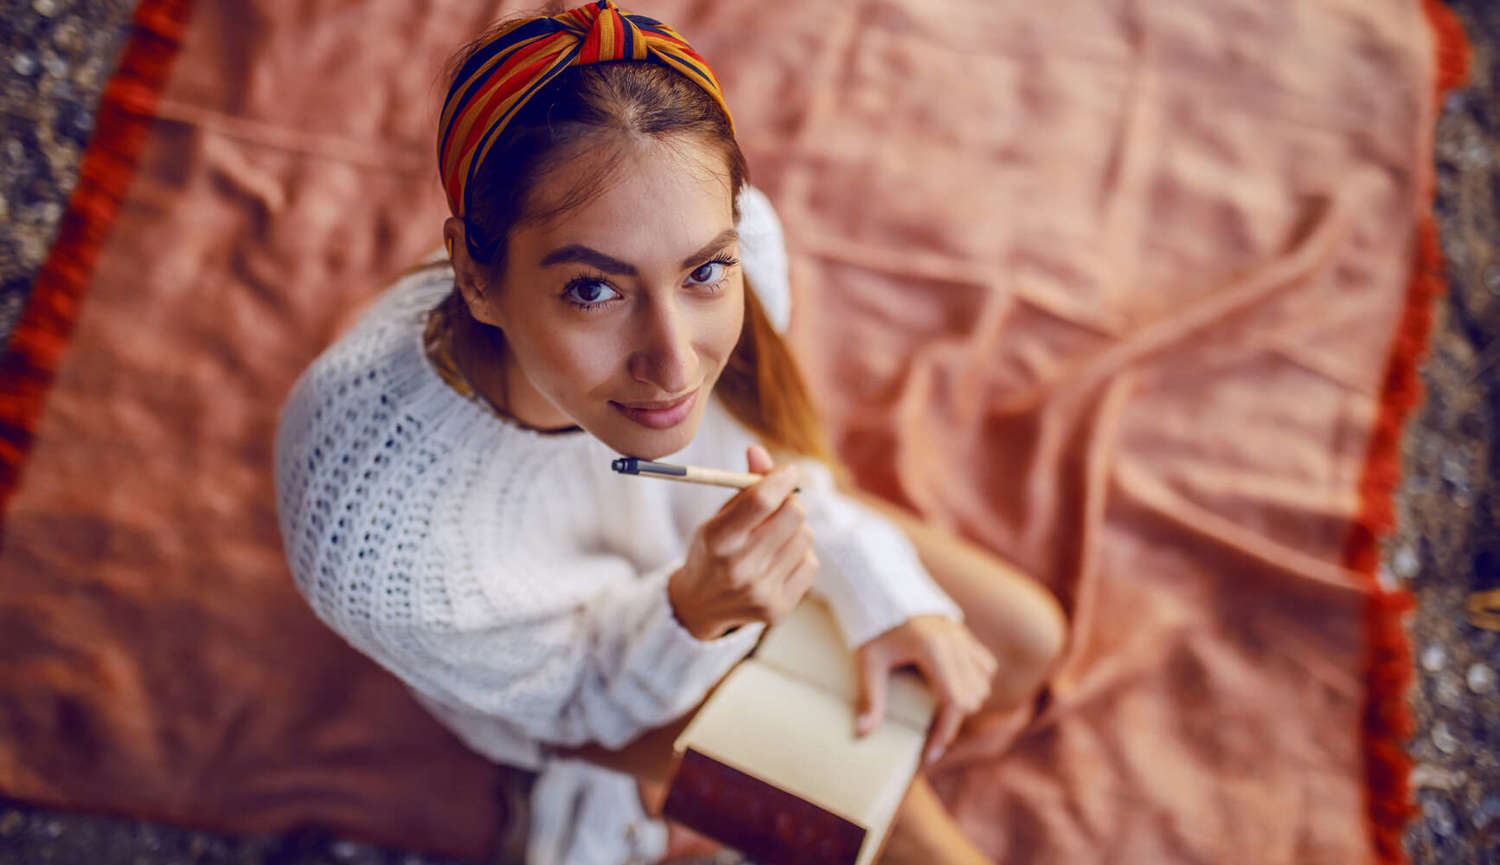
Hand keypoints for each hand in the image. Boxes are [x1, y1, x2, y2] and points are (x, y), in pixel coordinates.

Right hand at [667, 444, 819, 640]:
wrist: (701, 605)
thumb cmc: (713, 550)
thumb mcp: (719, 516)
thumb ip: (744, 486)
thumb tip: (758, 450)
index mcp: (717, 540)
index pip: (761, 500)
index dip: (780, 479)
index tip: (788, 472)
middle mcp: (739, 568)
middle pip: (793, 515)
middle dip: (790, 502)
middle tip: (781, 506)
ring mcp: (760, 591)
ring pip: (805, 537)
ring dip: (795, 530)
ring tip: (774, 538)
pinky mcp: (778, 608)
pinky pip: (811, 563)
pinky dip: (799, 556)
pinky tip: (778, 561)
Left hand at [854, 615, 998, 763]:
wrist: (882, 587)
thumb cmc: (873, 625)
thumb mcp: (868, 661)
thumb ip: (870, 697)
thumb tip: (862, 733)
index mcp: (934, 650)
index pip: (955, 703)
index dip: (944, 733)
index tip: (929, 755)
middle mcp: (956, 643)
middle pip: (972, 698)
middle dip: (952, 721)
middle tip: (927, 735)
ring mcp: (964, 636)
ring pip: (983, 683)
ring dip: (966, 701)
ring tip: (937, 711)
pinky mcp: (965, 633)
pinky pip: (986, 666)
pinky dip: (975, 681)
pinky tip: (951, 687)